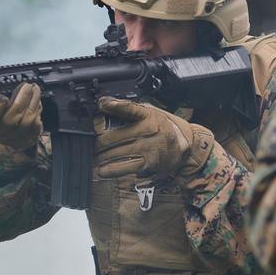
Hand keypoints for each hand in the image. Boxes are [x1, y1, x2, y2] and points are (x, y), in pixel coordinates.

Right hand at [0, 82, 41, 151]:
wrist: (6, 130)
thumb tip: (4, 90)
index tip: (4, 98)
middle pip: (9, 121)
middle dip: (21, 100)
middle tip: (27, 86)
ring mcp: (10, 140)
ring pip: (25, 123)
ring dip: (33, 103)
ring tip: (35, 90)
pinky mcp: (25, 140)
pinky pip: (35, 127)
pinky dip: (37, 112)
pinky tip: (37, 102)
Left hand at [94, 98, 208, 179]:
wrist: (185, 147)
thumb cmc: (163, 127)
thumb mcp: (150, 112)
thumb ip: (130, 108)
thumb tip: (105, 104)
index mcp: (147, 115)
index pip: (128, 108)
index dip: (113, 105)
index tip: (102, 105)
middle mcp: (146, 131)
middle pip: (112, 136)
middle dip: (97, 142)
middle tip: (91, 144)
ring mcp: (146, 148)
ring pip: (114, 153)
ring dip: (100, 157)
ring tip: (93, 157)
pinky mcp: (147, 163)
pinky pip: (123, 167)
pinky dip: (109, 170)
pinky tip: (102, 170)